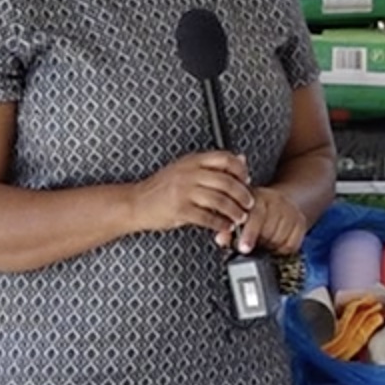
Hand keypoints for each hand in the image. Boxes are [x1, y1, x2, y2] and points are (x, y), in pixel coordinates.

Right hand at [131, 151, 254, 236]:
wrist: (136, 203)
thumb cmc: (162, 188)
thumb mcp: (186, 169)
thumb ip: (212, 165)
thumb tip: (241, 159)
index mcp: (192, 161)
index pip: (225, 158)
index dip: (240, 170)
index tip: (246, 181)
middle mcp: (189, 173)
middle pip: (226, 181)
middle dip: (242, 194)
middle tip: (249, 203)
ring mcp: (183, 191)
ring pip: (219, 200)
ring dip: (234, 211)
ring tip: (240, 217)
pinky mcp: (179, 210)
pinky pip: (207, 217)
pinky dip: (220, 223)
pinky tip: (225, 226)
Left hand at [227, 187, 307, 254]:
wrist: (279, 201)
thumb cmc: (253, 211)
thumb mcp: (237, 213)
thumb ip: (226, 226)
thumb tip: (221, 239)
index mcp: (256, 196)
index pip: (256, 215)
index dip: (249, 233)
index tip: (244, 248)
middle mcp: (276, 200)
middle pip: (268, 230)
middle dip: (258, 243)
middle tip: (251, 247)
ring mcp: (290, 210)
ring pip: (280, 239)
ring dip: (269, 247)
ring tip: (262, 244)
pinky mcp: (301, 221)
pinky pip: (292, 244)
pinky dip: (282, 250)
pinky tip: (274, 245)